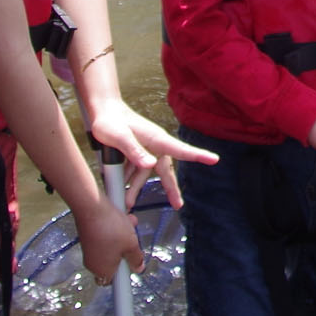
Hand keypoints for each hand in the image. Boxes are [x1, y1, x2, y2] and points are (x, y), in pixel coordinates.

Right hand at [74, 194, 149, 283]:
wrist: (90, 206)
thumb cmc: (110, 228)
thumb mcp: (131, 244)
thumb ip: (136, 258)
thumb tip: (138, 268)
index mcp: (103, 271)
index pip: (114, 281)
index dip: (124, 272)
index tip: (132, 263)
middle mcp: (93, 263)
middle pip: (114, 262)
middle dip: (125, 249)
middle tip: (132, 239)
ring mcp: (89, 250)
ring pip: (111, 247)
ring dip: (121, 236)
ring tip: (127, 224)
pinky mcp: (88, 237)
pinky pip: (105, 237)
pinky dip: (113, 229)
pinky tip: (119, 218)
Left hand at [86, 99, 218, 208]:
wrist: (101, 110)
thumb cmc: (110, 120)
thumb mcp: (120, 136)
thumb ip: (134, 151)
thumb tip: (151, 165)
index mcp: (156, 139)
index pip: (181, 149)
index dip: (198, 155)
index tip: (214, 159)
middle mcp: (153, 145)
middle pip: (165, 170)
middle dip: (171, 188)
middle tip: (178, 205)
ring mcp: (145, 150)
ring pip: (144, 174)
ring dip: (136, 188)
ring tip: (127, 204)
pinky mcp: (135, 153)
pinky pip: (134, 170)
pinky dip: (127, 180)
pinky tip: (119, 187)